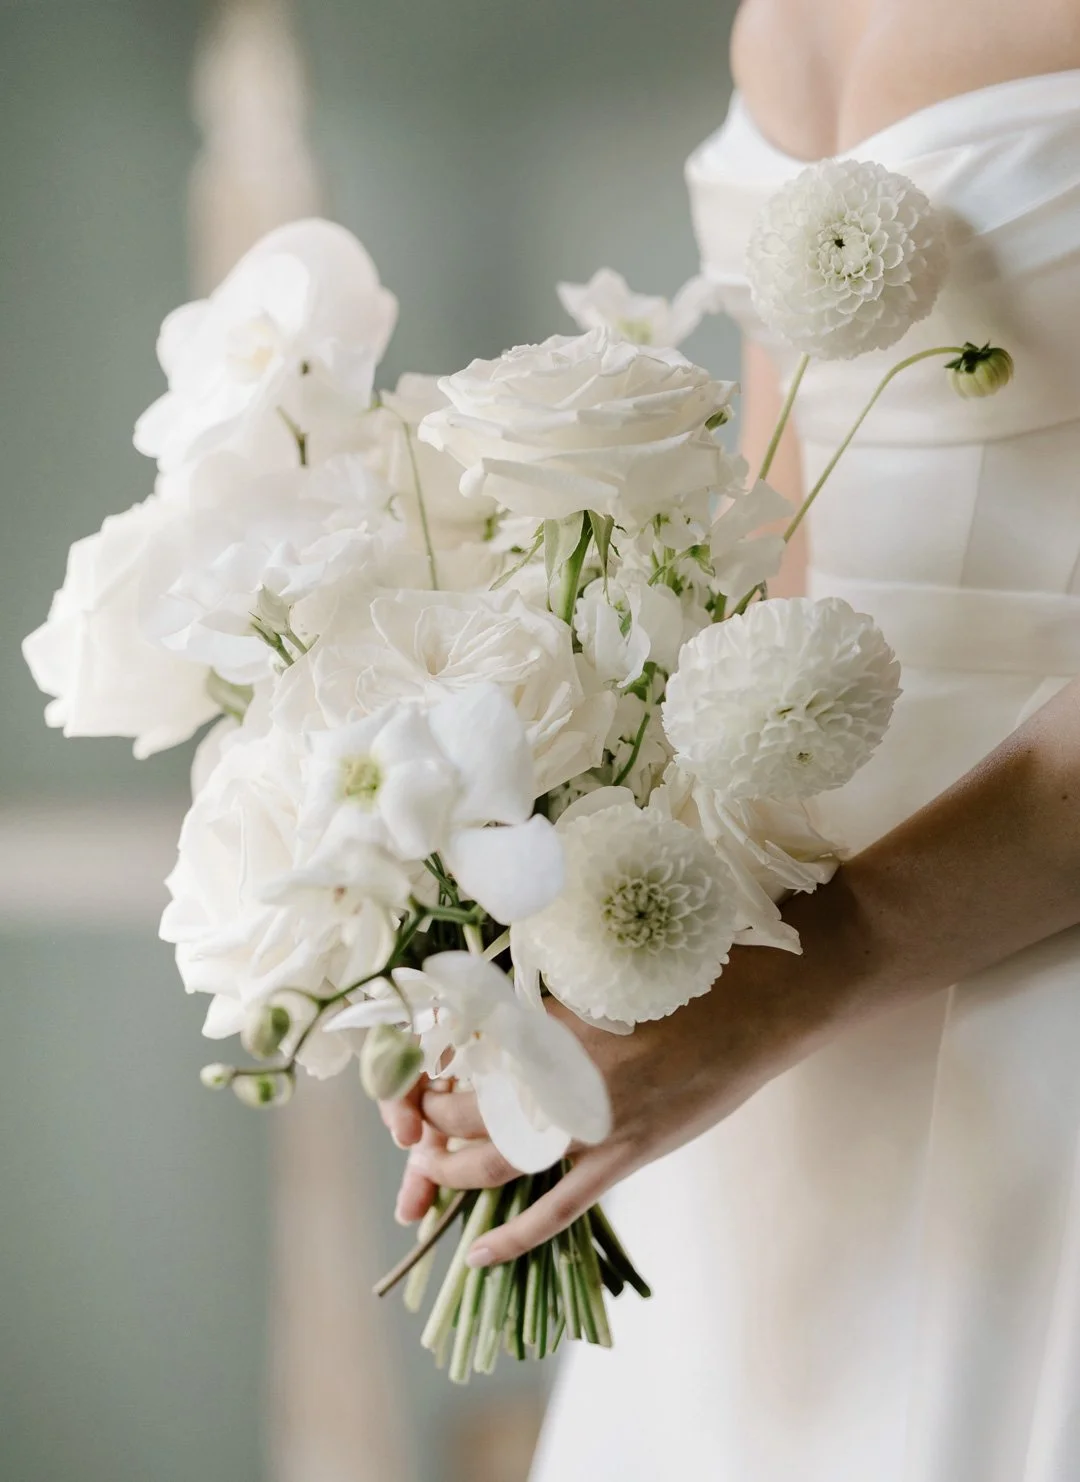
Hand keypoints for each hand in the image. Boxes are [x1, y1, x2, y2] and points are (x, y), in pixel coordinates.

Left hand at [391, 927, 844, 1264]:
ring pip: (497, 1161)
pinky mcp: (626, 1155)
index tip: (419, 1070)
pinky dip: (516, 1236)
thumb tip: (494, 1019)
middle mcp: (561, 1072)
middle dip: (429, 1120)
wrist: (756, 1004)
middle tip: (414, 1120)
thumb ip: (547, 1002)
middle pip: (468, 1109)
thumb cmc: (682, 976)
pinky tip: (479, 1254)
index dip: (428, 1066)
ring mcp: (593, 1121)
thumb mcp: (600, 976)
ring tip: (427, 1167)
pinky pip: (558, 1209)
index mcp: (549, 1019)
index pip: (461, 1050)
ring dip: (452, 1169)